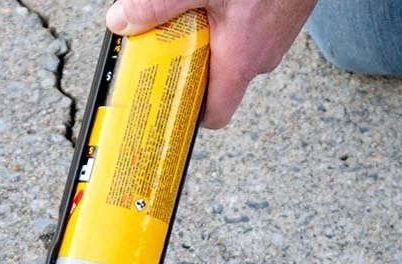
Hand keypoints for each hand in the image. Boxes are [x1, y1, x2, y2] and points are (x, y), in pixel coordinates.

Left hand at [106, 0, 318, 128]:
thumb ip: (158, 6)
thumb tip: (123, 21)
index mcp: (240, 61)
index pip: (215, 115)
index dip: (190, 114)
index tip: (168, 100)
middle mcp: (260, 59)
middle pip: (217, 80)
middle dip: (190, 62)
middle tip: (168, 42)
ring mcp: (272, 42)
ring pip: (232, 54)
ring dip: (210, 38)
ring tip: (196, 13)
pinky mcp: (277, 25)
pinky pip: (247, 35)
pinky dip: (229, 23)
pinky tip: (220, 2)